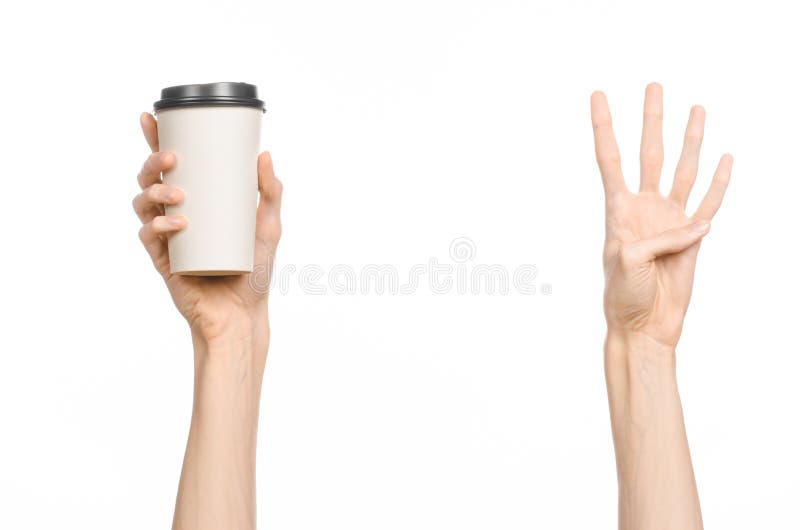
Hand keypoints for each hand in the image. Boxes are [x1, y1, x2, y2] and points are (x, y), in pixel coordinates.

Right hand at [132, 113, 282, 344]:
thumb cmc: (254, 270)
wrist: (243, 314)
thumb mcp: (269, 227)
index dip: (155, 140)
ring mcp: (167, 237)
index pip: (170, 166)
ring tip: (178, 193)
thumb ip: (271, 193)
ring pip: (143, 203)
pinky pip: (149, 236)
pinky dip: (159, 226)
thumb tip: (264, 154)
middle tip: (172, 157)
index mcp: (196, 201)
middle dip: (152, 162)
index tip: (151, 117)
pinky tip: (177, 224)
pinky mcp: (163, 260)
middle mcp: (176, 215)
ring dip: (154, 191)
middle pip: (149, 179)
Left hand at [591, 83, 731, 347]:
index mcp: (618, 210)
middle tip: (653, 86)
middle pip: (649, 153)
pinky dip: (719, 182)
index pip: (610, 158)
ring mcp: (669, 218)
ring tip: (696, 109)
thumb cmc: (624, 295)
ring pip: (682, 169)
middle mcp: (643, 207)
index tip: (598, 95)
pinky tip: (725, 158)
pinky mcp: (693, 236)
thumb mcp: (628, 262)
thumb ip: (660, 237)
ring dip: (690, 140)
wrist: (644, 324)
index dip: (604, 126)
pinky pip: (709, 202)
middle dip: (651, 119)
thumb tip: (699, 224)